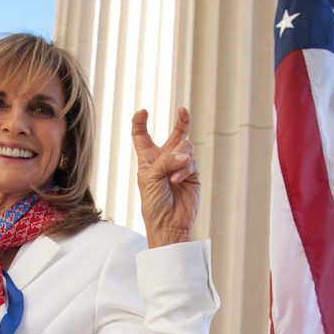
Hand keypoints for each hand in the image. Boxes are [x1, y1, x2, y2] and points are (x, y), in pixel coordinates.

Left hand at [130, 107, 199, 247]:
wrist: (168, 223)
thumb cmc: (153, 203)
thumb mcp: (149, 178)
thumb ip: (165, 161)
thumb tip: (186, 154)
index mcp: (148, 159)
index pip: (142, 135)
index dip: (140, 122)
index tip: (143, 112)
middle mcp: (165, 159)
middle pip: (175, 134)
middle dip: (182, 121)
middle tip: (184, 110)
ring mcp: (181, 166)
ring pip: (186, 146)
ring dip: (179, 158)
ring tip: (173, 177)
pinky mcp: (193, 174)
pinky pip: (191, 161)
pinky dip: (184, 169)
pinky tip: (177, 180)